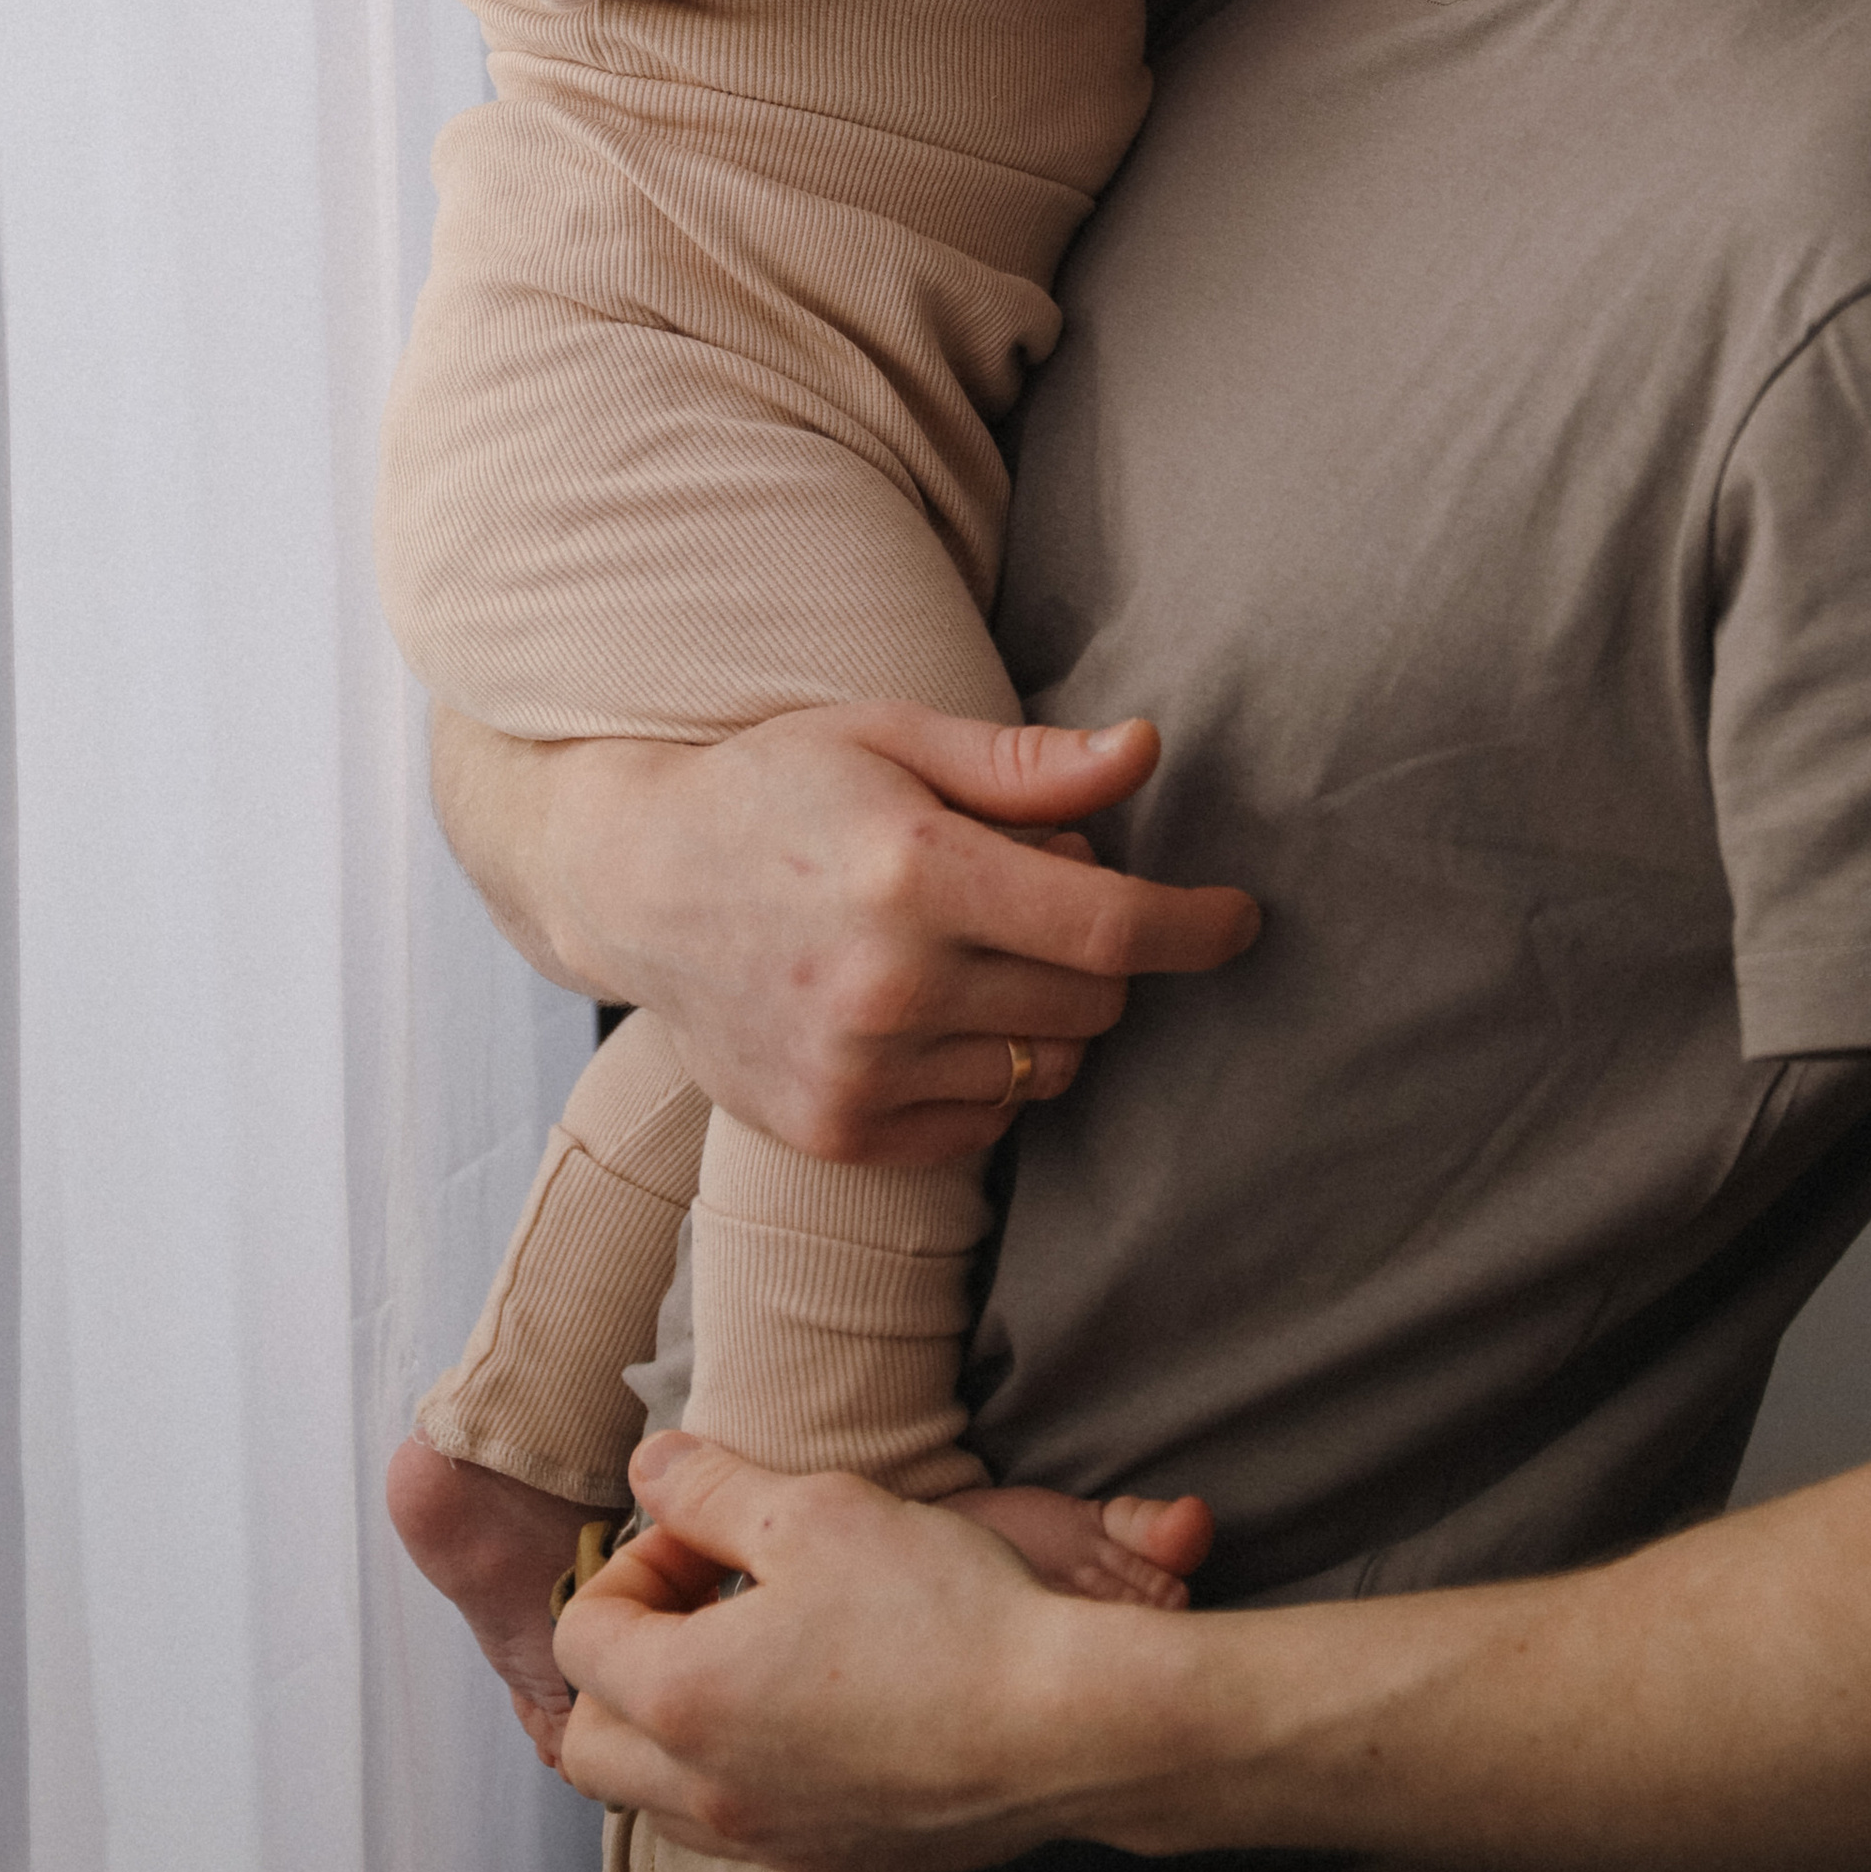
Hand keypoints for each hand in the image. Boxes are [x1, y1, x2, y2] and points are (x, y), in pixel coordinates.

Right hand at [429, 702, 1260, 1164]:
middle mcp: (888, 986)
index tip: (1239, 920)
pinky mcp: (836, 1132)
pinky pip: (982, 1125)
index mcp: (912, 873)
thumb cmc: (775, 789)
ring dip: (1044, 1017)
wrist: (631, 883)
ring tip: (966, 951)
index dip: (1195, 925)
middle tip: (1029, 895)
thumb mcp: (892, 739)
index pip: (1110, 925)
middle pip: (1091, 1004)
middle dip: (1098, 953)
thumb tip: (1147, 752)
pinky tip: (925, 1013)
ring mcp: (857, 1071)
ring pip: (1046, 1071)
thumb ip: (1026, 765)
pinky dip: (986, 1075)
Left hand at [553, 1429, 1190, 1871]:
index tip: (710, 1537)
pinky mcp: (837, 1864)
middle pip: (592, 1742)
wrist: (1060, 1727)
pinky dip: (739, 1771)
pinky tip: (817, 1709)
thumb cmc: (938, 1611)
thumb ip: (710, 1488)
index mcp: (683, 1702)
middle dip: (625, 1661)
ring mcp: (773, 1842)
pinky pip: (740, 1828)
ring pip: (658, 1798)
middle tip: (710, 1600)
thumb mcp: (814, 1509)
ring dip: (675, 1725)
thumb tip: (649, 1469)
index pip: (581, 1639)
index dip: (633, 1566)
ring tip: (759, 1651)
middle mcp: (708, 1794)